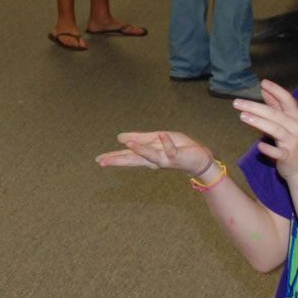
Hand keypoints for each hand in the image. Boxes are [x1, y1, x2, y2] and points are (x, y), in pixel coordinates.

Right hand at [98, 130, 214, 177]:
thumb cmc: (177, 147)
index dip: (113, 157)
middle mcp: (153, 160)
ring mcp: (165, 159)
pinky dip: (167, 143)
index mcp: (147, 155)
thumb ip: (140, 138)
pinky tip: (162, 134)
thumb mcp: (156, 139)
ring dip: (140, 149)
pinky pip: (171, 149)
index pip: (127, 156)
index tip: (98, 160)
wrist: (199, 158)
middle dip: (118, 160)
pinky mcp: (177, 156)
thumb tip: (119, 138)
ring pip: (151, 155)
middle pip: (133, 159)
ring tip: (127, 144)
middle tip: (102, 162)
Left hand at [231, 80, 297, 181]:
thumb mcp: (287, 122)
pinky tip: (259, 146)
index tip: (263, 83)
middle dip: (255, 107)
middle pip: (275, 114)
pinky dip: (269, 150)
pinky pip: (278, 153)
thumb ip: (276, 106)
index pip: (287, 100)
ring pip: (275, 130)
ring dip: (259, 122)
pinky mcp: (288, 157)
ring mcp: (292, 142)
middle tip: (237, 102)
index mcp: (295, 117)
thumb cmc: (293, 142)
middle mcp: (295, 127)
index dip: (276, 91)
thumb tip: (264, 90)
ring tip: (242, 116)